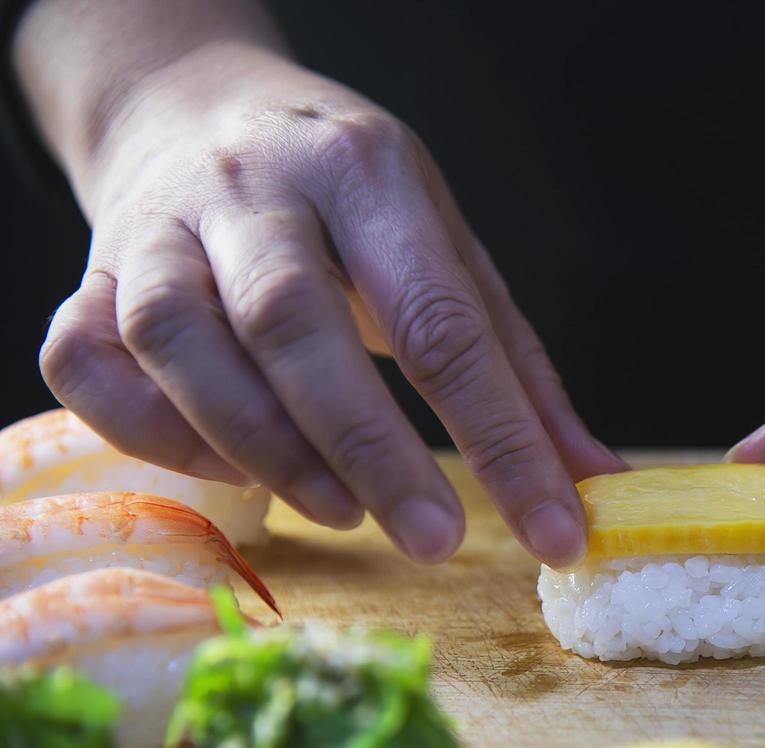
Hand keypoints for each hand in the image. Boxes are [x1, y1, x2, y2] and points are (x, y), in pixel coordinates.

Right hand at [37, 44, 620, 564]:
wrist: (197, 108)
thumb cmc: (346, 201)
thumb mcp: (447, 249)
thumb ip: (515, 368)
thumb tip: (594, 482)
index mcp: (366, 172)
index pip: (440, 315)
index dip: (501, 436)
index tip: (552, 530)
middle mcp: (253, 187)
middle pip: (293, 322)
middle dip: (369, 446)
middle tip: (435, 540)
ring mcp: (155, 226)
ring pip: (177, 341)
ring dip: (260, 446)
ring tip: (338, 511)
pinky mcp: (89, 273)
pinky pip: (86, 362)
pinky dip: (151, 434)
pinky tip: (227, 470)